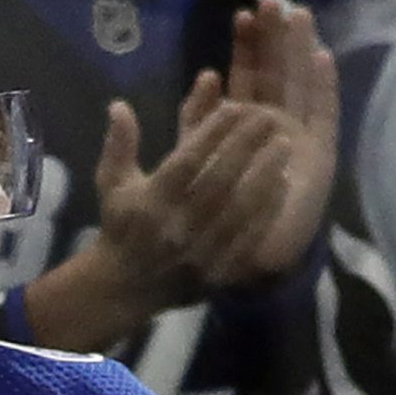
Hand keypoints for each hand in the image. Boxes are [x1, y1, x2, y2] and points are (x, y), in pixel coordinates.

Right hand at [81, 76, 282, 321]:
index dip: (212, 132)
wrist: (123, 289)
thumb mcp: (112, 186)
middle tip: (271, 118)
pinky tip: (281, 185)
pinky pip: (248, 239)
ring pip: (238, 209)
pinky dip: (266, 211)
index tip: (235, 106)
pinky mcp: (215, 273)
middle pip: (218, 181)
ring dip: (264, 175)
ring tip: (283, 146)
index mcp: (150, 204)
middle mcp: (175, 228)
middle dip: (246, 146)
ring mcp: (198, 253)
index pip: (186, 162)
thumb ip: (119, 145)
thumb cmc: (121, 228)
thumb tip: (119, 105)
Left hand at [213, 1, 338, 286]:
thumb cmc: (209, 218)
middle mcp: (271, 127)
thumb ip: (188, 127)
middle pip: (274, 73)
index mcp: (239, 128)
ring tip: (297, 14)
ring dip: (299, 51)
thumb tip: (194, 80)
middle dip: (273, 38)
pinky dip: (323, 87)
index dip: (244, 48)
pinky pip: (322, 115)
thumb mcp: (183, 169)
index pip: (245, 77)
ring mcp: (298, 138)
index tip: (240, 15)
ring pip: (299, 86)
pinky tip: (321, 57)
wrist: (238, 262)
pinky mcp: (319, 155)